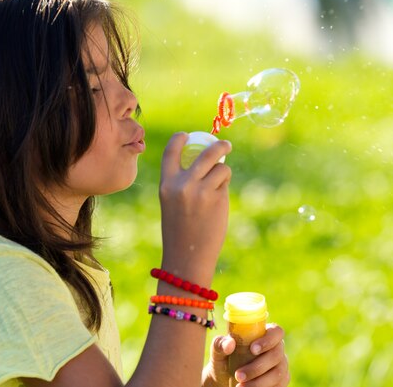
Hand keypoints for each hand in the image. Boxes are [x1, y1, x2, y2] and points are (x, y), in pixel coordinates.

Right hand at [159, 132, 231, 280]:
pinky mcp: (217, 199)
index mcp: (166, 184)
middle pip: (205, 153)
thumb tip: (205, 162)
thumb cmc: (179, 231)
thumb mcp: (172, 203)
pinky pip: (225, 182)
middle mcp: (182, 184)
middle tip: (225, 145)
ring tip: (219, 186)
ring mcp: (201, 191)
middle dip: (219, 145)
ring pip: (221, 168)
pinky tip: (218, 200)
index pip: (170, 151)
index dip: (179, 139)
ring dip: (223, 173)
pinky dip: (224, 186)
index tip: (187, 135)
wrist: (187, 257)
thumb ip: (182, 183)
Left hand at [202, 324, 288, 386]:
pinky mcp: (281, 382)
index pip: (276, 331)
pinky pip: (278, 386)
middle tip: (238, 375)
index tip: (253, 349)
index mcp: (264, 334)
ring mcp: (281, 366)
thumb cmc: (224, 360)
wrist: (224, 380)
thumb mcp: (218, 351)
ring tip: (240, 386)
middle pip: (276, 355)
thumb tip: (230, 344)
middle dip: (257, 367)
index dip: (268, 339)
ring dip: (258, 382)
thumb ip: (220, 343)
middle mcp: (276, 349)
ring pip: (278, 373)